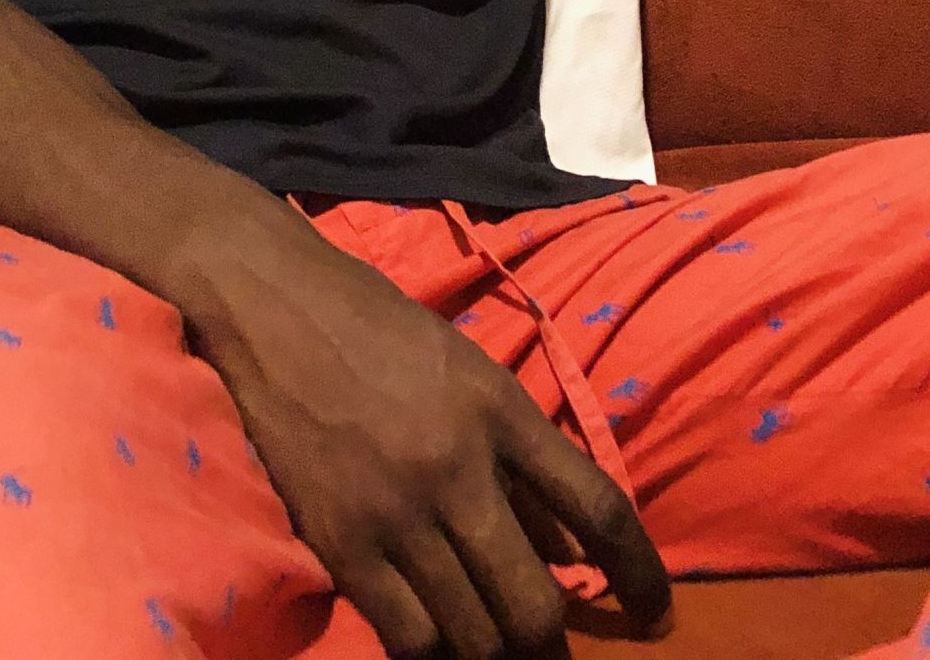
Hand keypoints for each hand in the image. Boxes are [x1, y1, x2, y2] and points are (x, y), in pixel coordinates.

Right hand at [188, 217, 668, 658]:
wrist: (274, 304)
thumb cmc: (377, 326)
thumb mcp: (467, 372)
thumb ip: (519, 460)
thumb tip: (569, 554)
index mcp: (500, 411)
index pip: (597, 507)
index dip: (639, 571)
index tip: (655, 609)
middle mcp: (458, 468)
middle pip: (533, 604)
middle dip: (549, 643)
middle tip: (547, 646)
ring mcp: (397, 512)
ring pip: (472, 636)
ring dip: (492, 654)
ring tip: (493, 649)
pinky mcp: (341, 543)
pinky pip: (408, 636)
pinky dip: (432, 652)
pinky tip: (436, 642)